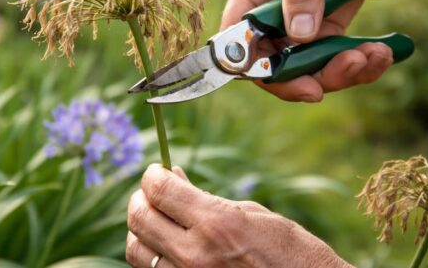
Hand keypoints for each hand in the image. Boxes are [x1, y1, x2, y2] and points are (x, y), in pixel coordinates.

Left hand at [126, 164, 351, 267]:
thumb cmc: (291, 252)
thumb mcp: (253, 215)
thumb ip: (206, 199)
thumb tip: (173, 178)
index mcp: (216, 223)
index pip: (158, 190)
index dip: (152, 176)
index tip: (157, 172)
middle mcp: (195, 254)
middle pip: (139, 218)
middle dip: (142, 198)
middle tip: (154, 193)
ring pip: (136, 250)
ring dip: (142, 230)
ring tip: (160, 220)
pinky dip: (153, 256)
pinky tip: (170, 246)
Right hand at [220, 0, 427, 101]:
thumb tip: (299, 34)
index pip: (236, 41)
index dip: (254, 66)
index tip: (289, 78)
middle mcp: (266, 20)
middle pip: (271, 68)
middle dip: (309, 78)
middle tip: (346, 69)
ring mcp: (294, 33)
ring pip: (307, 74)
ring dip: (341, 73)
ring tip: (374, 56)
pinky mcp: (322, 38)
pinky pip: (334, 65)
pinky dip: (360, 65)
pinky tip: (382, 52)